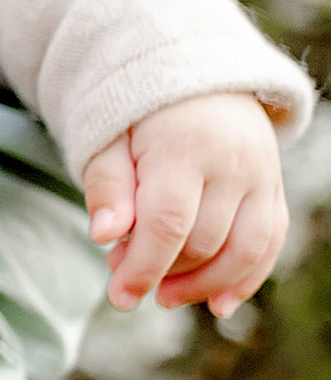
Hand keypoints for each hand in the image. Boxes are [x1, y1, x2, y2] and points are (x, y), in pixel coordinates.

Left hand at [82, 91, 286, 313]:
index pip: (168, 223)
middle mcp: (234, 163)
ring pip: (246, 250)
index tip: (120, 296)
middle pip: (205, 241)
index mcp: (185, 147)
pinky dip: (248, 279)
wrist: (198, 75)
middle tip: (124, 271)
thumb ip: (106, 185)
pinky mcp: (275, 187)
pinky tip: (218, 305)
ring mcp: (262, 175)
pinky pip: (271, 241)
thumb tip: (104, 235)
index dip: (144, 267)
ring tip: (166, 296)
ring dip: (205, 285)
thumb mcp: (109, 137)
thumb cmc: (142, 112)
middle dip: (164, 272)